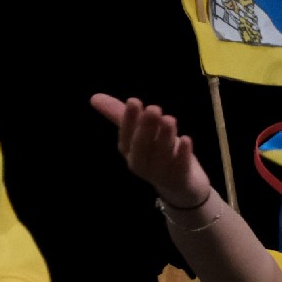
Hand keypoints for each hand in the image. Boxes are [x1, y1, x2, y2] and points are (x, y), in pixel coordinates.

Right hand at [89, 94, 212, 208]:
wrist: (180, 184)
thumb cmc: (157, 152)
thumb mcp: (140, 131)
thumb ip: (120, 115)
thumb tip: (94, 97)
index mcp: (129, 150)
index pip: (125, 135)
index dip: (129, 120)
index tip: (134, 101)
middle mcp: (141, 163)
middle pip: (141, 146)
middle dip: (146, 128)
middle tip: (154, 109)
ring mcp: (159, 173)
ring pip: (161, 154)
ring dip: (164, 137)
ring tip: (170, 119)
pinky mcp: (179, 178)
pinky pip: (179, 166)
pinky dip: (182, 153)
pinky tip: (186, 139)